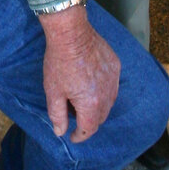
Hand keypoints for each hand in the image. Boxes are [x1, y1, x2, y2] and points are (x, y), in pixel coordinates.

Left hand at [38, 3, 120, 141]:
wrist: (71, 33)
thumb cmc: (59, 62)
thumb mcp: (53, 91)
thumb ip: (57, 115)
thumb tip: (60, 131)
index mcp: (91, 103)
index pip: (89, 129)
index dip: (80, 136)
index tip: (72, 136)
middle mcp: (107, 94)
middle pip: (100, 117)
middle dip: (88, 122)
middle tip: (73, 115)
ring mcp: (113, 80)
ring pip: (109, 102)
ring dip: (97, 106)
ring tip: (81, 99)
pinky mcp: (116, 66)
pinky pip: (112, 86)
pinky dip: (103, 90)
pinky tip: (91, 83)